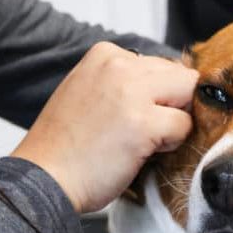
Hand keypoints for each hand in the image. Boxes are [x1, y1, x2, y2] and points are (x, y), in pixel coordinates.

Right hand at [12, 44, 198, 212]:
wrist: (44, 178)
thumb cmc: (66, 145)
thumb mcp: (89, 92)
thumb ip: (124, 82)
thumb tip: (169, 87)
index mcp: (105, 54)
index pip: (161, 64)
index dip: (159, 95)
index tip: (136, 116)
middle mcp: (119, 65)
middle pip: (179, 76)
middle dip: (173, 105)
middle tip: (146, 132)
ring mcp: (132, 92)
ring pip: (187, 95)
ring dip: (174, 122)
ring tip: (142, 142)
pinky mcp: (143, 123)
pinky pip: (184, 126)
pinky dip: (172, 144)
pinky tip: (141, 153)